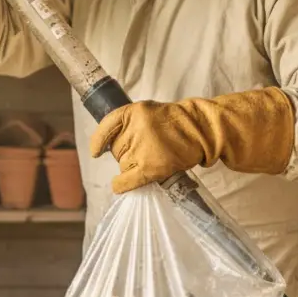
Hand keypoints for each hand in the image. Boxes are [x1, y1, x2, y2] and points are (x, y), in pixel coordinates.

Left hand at [89, 88, 295, 193]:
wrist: (201, 130)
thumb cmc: (175, 124)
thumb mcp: (149, 112)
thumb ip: (128, 124)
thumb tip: (103, 147)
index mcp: (134, 111)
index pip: (107, 125)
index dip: (99, 140)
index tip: (96, 151)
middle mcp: (136, 127)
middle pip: (116, 149)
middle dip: (126, 152)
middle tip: (149, 148)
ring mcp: (143, 147)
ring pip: (123, 164)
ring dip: (133, 166)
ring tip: (155, 157)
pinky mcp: (151, 166)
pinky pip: (127, 179)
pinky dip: (122, 184)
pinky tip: (119, 185)